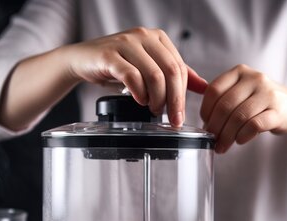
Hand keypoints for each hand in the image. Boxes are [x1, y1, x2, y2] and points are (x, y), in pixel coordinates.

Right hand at [63, 27, 206, 125]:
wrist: (82, 59)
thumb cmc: (116, 65)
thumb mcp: (149, 67)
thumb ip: (175, 74)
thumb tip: (204, 87)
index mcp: (158, 38)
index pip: (180, 68)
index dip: (183, 95)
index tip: (179, 116)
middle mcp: (144, 36)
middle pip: (171, 71)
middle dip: (174, 100)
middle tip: (171, 119)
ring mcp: (126, 43)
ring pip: (154, 75)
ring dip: (156, 98)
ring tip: (152, 109)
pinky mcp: (109, 54)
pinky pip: (131, 76)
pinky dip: (139, 93)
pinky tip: (138, 101)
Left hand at [200, 64, 286, 152]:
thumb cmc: (261, 103)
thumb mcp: (241, 93)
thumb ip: (223, 102)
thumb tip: (205, 125)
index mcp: (240, 72)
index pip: (214, 90)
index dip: (205, 111)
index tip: (205, 124)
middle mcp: (254, 78)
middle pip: (225, 106)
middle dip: (215, 127)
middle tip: (213, 141)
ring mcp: (268, 93)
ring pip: (238, 117)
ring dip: (227, 136)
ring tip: (223, 146)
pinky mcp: (278, 110)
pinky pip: (254, 125)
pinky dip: (243, 135)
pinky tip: (239, 141)